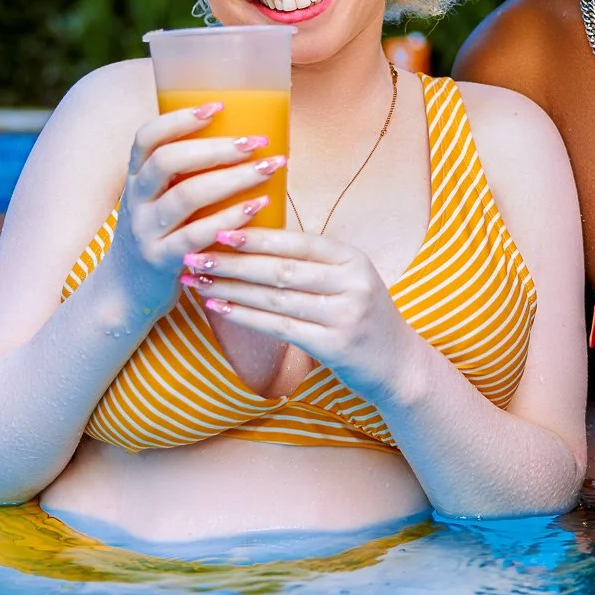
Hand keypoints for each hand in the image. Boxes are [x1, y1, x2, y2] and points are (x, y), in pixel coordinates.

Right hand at [103, 102, 286, 319]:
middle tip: (256, 141)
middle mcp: (135, 201)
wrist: (125, 292)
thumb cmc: (157, 235)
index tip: (218, 106)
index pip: (147, 138)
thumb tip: (239, 139)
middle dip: (216, 148)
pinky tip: (257, 206)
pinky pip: (197, 234)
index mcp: (135, 178)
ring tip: (268, 168)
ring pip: (186, 196)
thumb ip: (182, 175)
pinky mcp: (160, 261)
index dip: (180, 119)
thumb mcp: (156, 200)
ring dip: (232, 179)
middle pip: (169, 161)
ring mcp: (145, 231)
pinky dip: (230, 218)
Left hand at [185, 226, 419, 400]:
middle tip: (195, 255)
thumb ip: (312, 261)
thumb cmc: (363, 316)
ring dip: (231, 288)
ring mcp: (345, 315)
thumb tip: (254, 239)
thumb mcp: (349, 279)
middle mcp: (352, 283)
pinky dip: (245, 315)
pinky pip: (279, 326)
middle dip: (233, 261)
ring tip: (198, 280)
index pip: (297, 241)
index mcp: (353, 258)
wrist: (399, 365)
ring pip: (275, 297)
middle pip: (281, 269)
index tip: (218, 229)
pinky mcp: (334, 345)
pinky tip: (219, 307)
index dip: (256, 236)